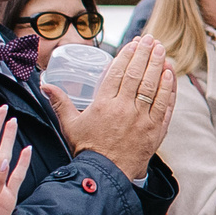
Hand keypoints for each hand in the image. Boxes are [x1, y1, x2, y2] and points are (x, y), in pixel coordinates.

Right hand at [48, 36, 176, 180]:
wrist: (106, 175)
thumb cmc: (88, 149)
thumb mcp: (69, 125)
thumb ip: (60, 102)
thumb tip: (45, 84)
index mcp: (103, 104)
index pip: (118, 73)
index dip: (126, 55)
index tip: (133, 43)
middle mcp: (124, 109)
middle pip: (137, 75)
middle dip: (144, 54)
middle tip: (150, 40)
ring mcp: (142, 119)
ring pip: (152, 86)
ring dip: (158, 65)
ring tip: (161, 50)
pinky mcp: (156, 130)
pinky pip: (165, 105)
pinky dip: (168, 88)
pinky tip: (170, 74)